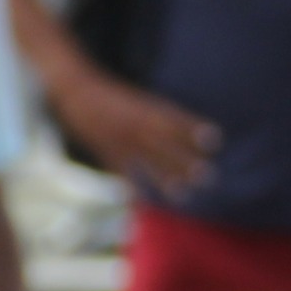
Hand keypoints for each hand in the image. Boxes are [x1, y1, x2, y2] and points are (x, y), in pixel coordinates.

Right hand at [57, 68, 221, 198]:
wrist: (75, 90)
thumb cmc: (111, 97)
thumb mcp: (137, 101)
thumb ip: (158, 118)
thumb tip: (186, 134)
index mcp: (146, 107)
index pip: (174, 119)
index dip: (194, 129)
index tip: (215, 139)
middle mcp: (136, 123)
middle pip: (164, 144)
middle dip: (185, 160)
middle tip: (207, 176)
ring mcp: (120, 138)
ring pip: (145, 160)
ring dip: (164, 178)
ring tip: (183, 194)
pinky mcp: (105, 150)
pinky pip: (121, 171)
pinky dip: (130, 187)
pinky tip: (141, 200)